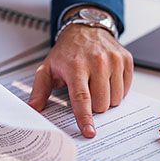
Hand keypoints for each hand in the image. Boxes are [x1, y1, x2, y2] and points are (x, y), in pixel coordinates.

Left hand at [28, 8, 133, 137]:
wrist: (86, 29)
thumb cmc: (67, 52)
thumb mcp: (48, 68)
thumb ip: (40, 90)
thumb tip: (33, 108)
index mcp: (76, 66)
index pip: (82, 98)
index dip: (85, 117)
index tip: (89, 132)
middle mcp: (97, 62)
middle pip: (101, 103)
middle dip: (94, 107)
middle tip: (87, 93)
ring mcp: (114, 60)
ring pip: (115, 99)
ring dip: (106, 99)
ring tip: (96, 85)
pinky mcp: (126, 59)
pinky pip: (126, 89)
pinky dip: (117, 90)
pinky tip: (107, 80)